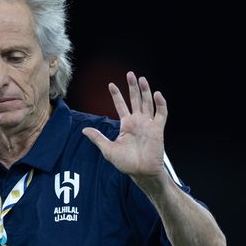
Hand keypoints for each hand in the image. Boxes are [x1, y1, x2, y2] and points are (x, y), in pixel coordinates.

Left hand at [82, 71, 167, 188]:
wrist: (141, 172)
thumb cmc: (126, 163)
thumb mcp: (108, 150)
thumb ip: (98, 138)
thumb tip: (84, 130)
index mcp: (126, 125)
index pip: (121, 105)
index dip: (116, 95)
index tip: (111, 85)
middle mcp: (137, 122)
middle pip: (136, 100)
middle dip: (132, 87)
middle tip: (130, 74)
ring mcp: (148, 124)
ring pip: (148, 103)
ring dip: (146, 91)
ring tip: (142, 79)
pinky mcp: (158, 129)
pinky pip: (161, 114)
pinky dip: (160, 104)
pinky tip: (157, 95)